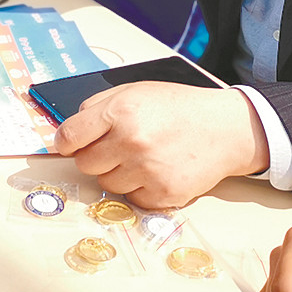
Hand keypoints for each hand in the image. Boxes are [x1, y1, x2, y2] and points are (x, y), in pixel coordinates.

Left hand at [52, 83, 269, 208]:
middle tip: (115, 148)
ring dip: (116, 173)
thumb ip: (97, 108)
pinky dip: (138, 189)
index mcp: (120, 112)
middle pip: (85, 164)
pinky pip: (131, 199)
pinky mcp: (164, 194)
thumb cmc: (176, 108)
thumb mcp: (134, 92)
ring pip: (106, 184)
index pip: (69, 137)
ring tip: (140, 158)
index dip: (66, 143)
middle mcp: (132, 142)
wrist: (225, 129)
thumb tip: (68, 134)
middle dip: (94, 156)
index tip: (70, 145)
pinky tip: (154, 171)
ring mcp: (148, 170)